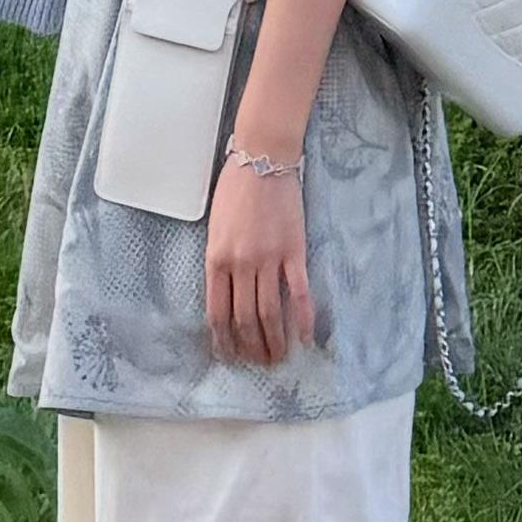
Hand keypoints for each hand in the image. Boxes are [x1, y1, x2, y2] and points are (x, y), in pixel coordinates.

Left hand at [205, 151, 314, 366]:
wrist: (263, 158)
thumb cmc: (235, 188)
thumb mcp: (215, 227)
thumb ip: (219, 261)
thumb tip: (225, 296)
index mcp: (216, 259)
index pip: (217, 313)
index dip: (223, 341)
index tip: (229, 357)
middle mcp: (241, 264)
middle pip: (245, 319)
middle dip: (251, 348)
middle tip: (259, 364)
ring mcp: (269, 259)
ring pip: (271, 313)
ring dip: (275, 341)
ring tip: (279, 358)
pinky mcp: (294, 251)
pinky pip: (300, 293)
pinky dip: (304, 320)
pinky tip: (306, 338)